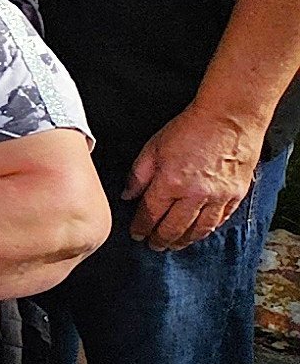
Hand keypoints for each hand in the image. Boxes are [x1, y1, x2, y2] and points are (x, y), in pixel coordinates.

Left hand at [127, 103, 267, 251]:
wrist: (230, 118)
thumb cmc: (190, 129)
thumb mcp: (153, 148)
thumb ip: (138, 175)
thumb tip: (127, 196)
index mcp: (170, 183)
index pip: (150, 214)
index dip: (141, 227)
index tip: (136, 234)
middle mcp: (194, 195)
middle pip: (173, 227)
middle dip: (161, 239)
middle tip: (153, 246)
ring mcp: (218, 197)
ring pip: (198, 229)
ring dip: (184, 240)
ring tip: (174, 245)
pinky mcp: (236, 194)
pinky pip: (220, 220)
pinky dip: (207, 229)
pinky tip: (199, 232)